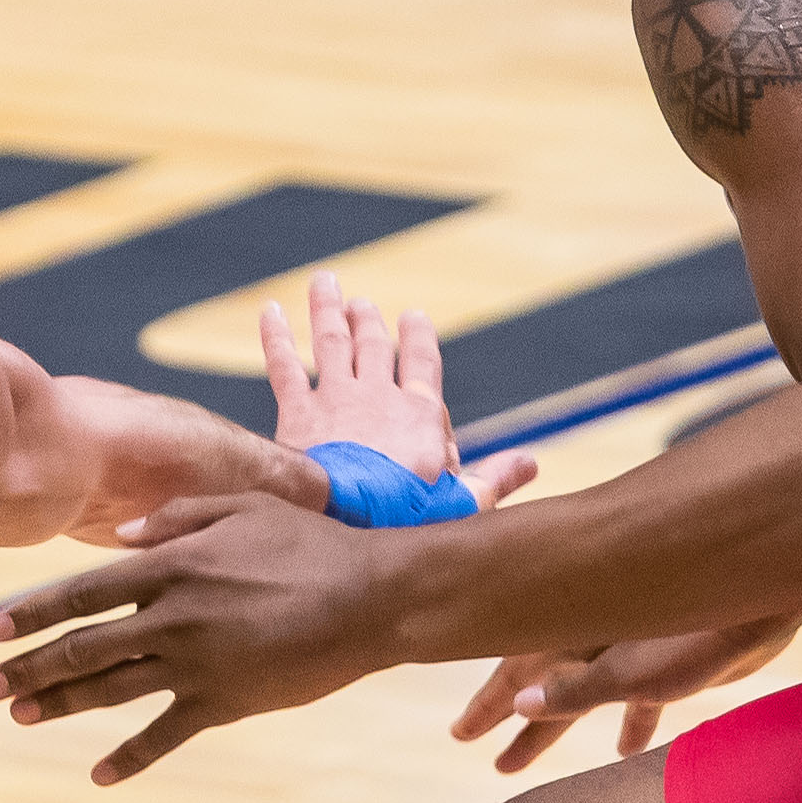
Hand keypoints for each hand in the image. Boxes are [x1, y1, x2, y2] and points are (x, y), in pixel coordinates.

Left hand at [0, 493, 400, 783]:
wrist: (372, 599)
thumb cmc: (311, 544)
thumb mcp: (242, 508)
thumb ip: (175, 518)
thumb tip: (117, 541)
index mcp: (173, 566)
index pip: (83, 592)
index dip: (35, 612)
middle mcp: (174, 616)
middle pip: (84, 646)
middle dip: (29, 666)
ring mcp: (197, 663)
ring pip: (111, 689)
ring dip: (60, 705)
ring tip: (19, 717)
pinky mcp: (226, 701)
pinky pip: (166, 734)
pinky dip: (131, 756)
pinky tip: (98, 773)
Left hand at [260, 270, 538, 512]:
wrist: (348, 518)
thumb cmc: (410, 518)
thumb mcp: (463, 503)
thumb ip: (494, 479)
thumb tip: (531, 463)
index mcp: (421, 414)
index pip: (422, 363)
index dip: (417, 338)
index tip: (413, 316)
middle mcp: (379, 396)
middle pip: (373, 346)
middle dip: (368, 321)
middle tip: (361, 303)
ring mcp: (336, 400)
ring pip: (332, 342)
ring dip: (328, 310)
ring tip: (325, 283)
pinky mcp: (298, 413)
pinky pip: (284, 365)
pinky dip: (277, 335)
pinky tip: (270, 311)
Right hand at [448, 613, 801, 773]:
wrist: (772, 601)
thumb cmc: (703, 632)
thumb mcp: (632, 672)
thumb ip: (578, 689)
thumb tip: (521, 705)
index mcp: (578, 629)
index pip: (519, 670)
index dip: (488, 705)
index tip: (462, 735)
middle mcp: (599, 634)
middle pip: (546, 683)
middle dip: (518, 724)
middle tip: (494, 761)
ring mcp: (633, 644)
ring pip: (587, 690)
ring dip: (564, 726)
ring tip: (533, 762)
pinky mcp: (670, 655)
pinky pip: (636, 694)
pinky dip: (629, 720)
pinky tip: (628, 749)